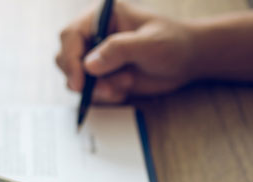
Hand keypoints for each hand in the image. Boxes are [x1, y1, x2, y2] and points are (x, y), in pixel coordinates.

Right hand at [57, 2, 196, 102]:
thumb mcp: (150, 44)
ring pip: (75, 77)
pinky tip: (123, 91)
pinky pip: (88, 90)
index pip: (70, 35)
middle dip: (82, 77)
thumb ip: (119, 50)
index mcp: (101, 16)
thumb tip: (89, 65)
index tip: (80, 82)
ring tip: (125, 85)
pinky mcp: (100, 75)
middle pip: (65, 57)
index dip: (70, 59)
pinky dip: (102, 95)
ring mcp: (94, 56)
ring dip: (97, 88)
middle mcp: (93, 35)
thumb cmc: (173, 43)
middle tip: (107, 89)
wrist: (187, 61)